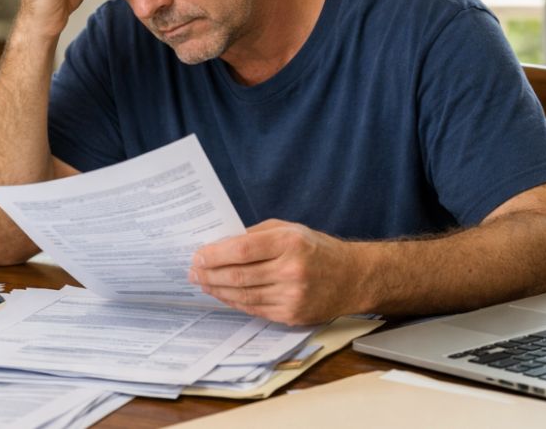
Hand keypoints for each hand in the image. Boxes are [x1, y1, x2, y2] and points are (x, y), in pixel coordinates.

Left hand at [188, 219, 359, 324]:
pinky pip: (254, 309)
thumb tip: (220, 244)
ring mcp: (292, 296)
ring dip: (217, 290)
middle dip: (209, 274)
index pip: (242, 250)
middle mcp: (291, 270)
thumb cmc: (317, 249)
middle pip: (238, 276)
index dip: (215, 255)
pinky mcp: (292, 315)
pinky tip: (223, 295)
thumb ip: (256, 236)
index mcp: (289, 243)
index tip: (198, 256)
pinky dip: (234, 302)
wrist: (352, 278)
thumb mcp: (290, 230)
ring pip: (243, 296)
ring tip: (203, 283)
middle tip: (193, 272)